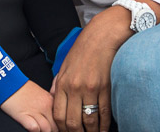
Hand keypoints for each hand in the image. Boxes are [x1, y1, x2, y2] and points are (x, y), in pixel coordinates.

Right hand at [1, 80, 57, 131]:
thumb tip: (55, 120)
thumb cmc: (24, 90)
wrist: (8, 82)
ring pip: (47, 129)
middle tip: (48, 131)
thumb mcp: (42, 95)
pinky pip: (34, 128)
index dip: (60, 126)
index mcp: (51, 101)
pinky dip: (35, 130)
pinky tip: (31, 127)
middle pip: (56, 126)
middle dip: (53, 131)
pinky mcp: (23, 115)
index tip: (58, 128)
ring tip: (39, 130)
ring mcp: (34, 111)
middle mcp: (45, 106)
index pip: (62, 118)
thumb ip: (50, 107)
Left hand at [52, 7, 131, 131]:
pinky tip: (103, 130)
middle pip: (73, 122)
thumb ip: (58, 84)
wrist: (102, 36)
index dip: (61, 129)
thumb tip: (53, 98)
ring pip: (90, 121)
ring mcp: (91, 89)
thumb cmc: (83, 50)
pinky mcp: (106, 88)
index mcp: (63, 83)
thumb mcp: (64, 65)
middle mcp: (76, 88)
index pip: (58, 115)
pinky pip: (105, 113)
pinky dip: (104, 126)